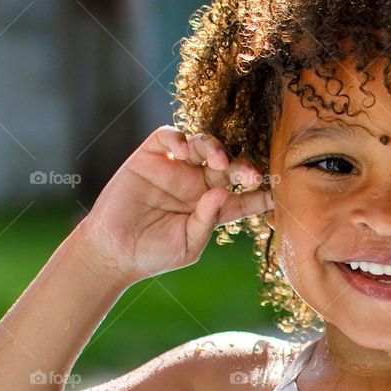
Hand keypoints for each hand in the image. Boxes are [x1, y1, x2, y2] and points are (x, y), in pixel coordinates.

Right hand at [72, 125, 273, 285]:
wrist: (112, 252)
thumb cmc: (154, 254)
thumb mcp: (188, 244)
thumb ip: (207, 219)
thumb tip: (222, 192)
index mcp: (214, 207)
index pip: (244, 196)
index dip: (262, 193)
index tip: (278, 192)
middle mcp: (198, 184)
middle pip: (229, 166)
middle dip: (243, 167)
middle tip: (249, 176)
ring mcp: (175, 168)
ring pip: (204, 145)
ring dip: (215, 147)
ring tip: (217, 161)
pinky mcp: (150, 157)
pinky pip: (168, 136)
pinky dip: (179, 137)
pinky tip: (185, 150)